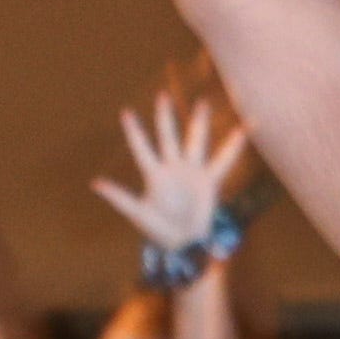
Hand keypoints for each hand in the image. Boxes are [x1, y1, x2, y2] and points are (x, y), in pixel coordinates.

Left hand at [98, 94, 251, 257]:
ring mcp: (192, 172)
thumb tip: (94, 184)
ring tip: (202, 103)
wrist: (185, 243)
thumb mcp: (138, 213)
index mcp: (155, 174)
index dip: (134, 132)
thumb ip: (119, 197)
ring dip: (199, 123)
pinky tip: (244, 130)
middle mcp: (173, 168)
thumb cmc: (158, 229)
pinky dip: (234, 146)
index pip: (142, 148)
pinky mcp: (210, 180)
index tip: (126, 112)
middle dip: (165, 117)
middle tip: (162, 95)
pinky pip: (223, 160)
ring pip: (196, 141)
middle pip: (168, 136)